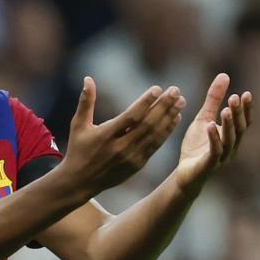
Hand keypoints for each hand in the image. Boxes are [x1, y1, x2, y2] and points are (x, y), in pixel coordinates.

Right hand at [60, 76, 185, 194]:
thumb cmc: (78, 149)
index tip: (157, 89)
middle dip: (163, 106)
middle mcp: (121, 147)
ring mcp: (131, 157)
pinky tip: (175, 119)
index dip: (145, 102)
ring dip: (169, 117)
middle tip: (175, 90)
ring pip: (155, 135)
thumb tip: (88, 78)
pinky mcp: (138, 164)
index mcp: (106, 136)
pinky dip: (167, 131)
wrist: (81, 181)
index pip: (130, 117)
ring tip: (181, 101)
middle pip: (147, 124)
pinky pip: (156, 145)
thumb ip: (86, 102)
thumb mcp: (78, 125)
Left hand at [175, 73, 252, 193]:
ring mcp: (221, 157)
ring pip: (229, 140)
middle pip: (239, 129)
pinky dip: (214, 138)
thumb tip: (224, 75)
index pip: (244, 122)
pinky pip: (214, 151)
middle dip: (238, 113)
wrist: (185, 174)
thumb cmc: (197, 146)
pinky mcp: (209, 165)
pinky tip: (210, 126)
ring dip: (228, 124)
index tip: (246, 94)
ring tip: (225, 109)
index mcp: (231, 137)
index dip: (246, 109)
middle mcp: (231, 147)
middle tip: (235, 97)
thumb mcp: (203, 118)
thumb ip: (213, 100)